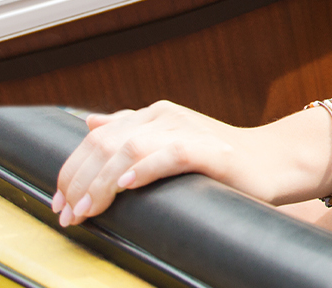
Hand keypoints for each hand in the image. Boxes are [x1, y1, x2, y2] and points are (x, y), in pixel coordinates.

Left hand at [52, 101, 331, 226]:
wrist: (273, 161)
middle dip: (79, 183)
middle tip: (68, 216)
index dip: (71, 171)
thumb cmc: (219, 162)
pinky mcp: (210, 149)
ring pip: (129, 149)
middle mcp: (164, 116)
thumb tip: (89, 124)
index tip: (58, 204)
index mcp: (151, 115)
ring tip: (88, 210)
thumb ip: (130, 132)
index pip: (96, 139)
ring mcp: (187, 129)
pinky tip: (126, 186)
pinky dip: (144, 169)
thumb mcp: (168, 143)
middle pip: (105, 145)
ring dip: (101, 183)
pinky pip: (171, 154)